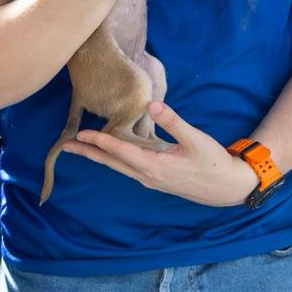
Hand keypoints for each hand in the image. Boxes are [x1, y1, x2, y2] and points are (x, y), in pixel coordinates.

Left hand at [63, 101, 258, 206]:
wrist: (226, 187)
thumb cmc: (213, 162)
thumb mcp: (196, 139)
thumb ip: (173, 121)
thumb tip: (152, 104)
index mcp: (155, 165)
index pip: (122, 151)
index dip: (102, 141)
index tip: (82, 133)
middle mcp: (148, 175)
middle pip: (112, 162)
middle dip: (89, 153)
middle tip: (65, 145)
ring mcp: (151, 178)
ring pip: (118, 166)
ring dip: (99, 156)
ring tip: (81, 147)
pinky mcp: (156, 176)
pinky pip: (128, 167)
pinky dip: (114, 158)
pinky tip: (109, 152)